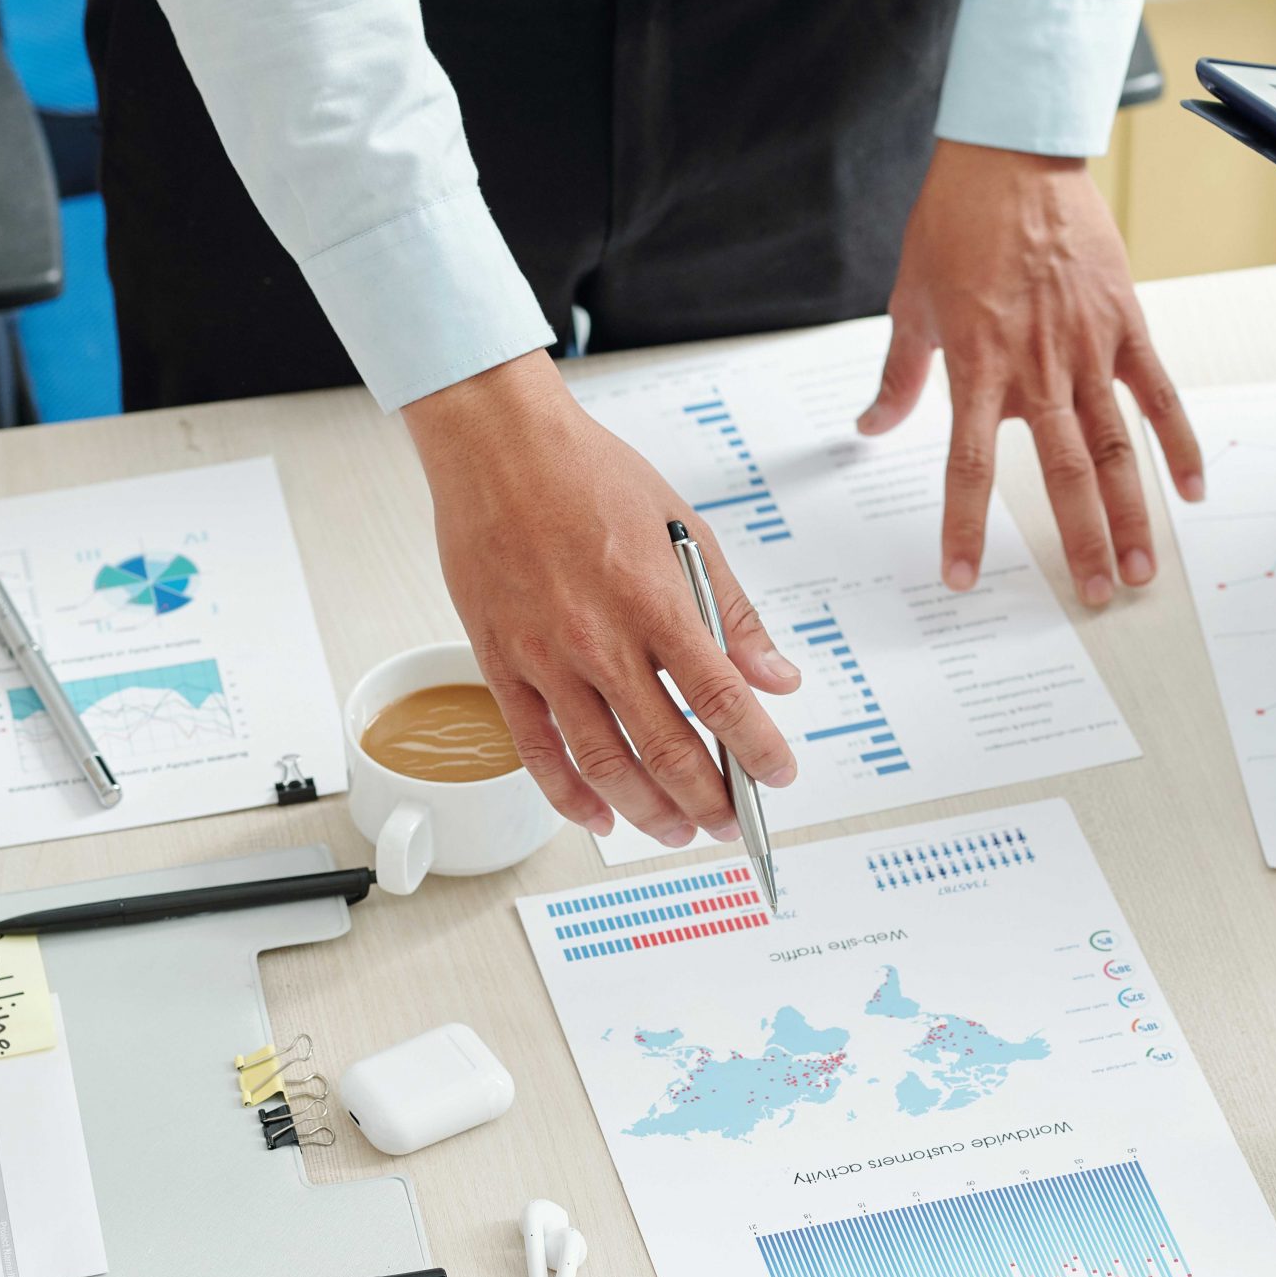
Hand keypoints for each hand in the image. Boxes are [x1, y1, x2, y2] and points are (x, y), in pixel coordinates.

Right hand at [404, 351, 799, 845]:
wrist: (499, 445)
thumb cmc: (589, 475)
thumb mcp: (686, 528)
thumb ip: (732, 612)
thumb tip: (776, 677)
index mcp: (655, 600)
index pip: (720, 697)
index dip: (755, 749)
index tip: (777, 775)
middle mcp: (600, 638)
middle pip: (666, 748)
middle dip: (707, 798)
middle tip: (729, 820)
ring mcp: (546, 657)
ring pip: (604, 762)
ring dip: (647, 811)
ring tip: (676, 831)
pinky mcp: (500, 664)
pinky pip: (537, 750)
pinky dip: (570, 796)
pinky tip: (599, 816)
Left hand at [859, 140, 1202, 607]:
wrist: (1011, 154)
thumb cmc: (955, 224)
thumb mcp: (910, 301)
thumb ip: (898, 375)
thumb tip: (870, 425)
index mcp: (977, 368)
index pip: (968, 467)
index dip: (965, 527)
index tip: (962, 579)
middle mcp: (1037, 368)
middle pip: (1063, 473)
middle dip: (1080, 541)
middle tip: (1095, 595)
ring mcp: (1088, 348)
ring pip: (1117, 447)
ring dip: (1133, 512)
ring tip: (1143, 568)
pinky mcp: (1126, 324)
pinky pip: (1160, 394)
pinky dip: (1179, 442)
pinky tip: (1194, 491)